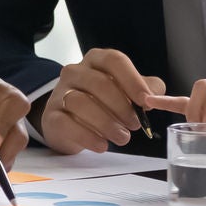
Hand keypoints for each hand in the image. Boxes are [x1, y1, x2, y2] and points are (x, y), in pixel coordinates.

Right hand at [41, 48, 165, 151]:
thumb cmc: (102, 103)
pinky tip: (102, 145)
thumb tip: (155, 97)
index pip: (114, 61)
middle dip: (121, 106)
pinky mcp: (51, 116)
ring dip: (106, 123)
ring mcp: (60, 93)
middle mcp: (75, 72)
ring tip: (122, 138)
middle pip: (99, 83)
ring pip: (80, 102)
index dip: (132, 80)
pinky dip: (87, 136)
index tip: (146, 101)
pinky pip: (67, 123)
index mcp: (96, 60)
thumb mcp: (125, 92)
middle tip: (135, 125)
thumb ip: (144, 90)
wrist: (69, 122)